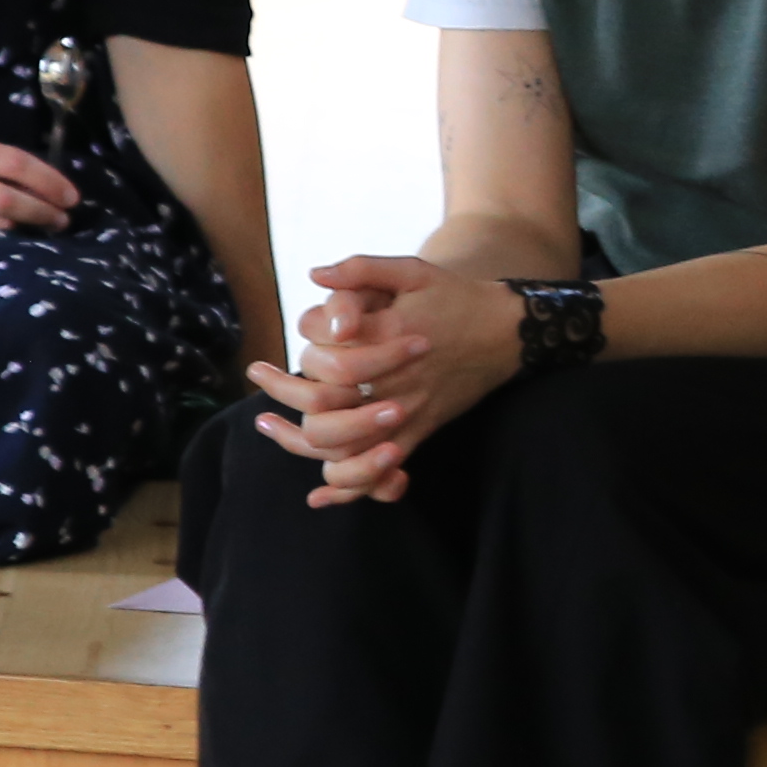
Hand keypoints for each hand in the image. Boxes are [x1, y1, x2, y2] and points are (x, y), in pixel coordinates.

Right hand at [0, 133, 76, 246]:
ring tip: (48, 229)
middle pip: (6, 195)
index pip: (12, 161)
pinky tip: (19, 245)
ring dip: (29, 228)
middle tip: (65, 219)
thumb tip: (52, 185)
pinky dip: (5, 244)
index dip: (48, 179)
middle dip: (44, 208)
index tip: (72, 196)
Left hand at [243, 254, 530, 506]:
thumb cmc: (455, 298)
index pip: (328, 362)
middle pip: (326, 409)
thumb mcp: (412, 271)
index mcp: (389, 342)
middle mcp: (395, 384)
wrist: (507, 332)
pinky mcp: (419, 433)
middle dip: (285, 394)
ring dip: (300, 443)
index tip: (283, 347)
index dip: (302, 355)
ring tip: (268, 424)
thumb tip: (314, 274)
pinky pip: (379, 474)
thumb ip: (361, 270)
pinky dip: (348, 490)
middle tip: (259, 375)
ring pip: (345, 448)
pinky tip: (317, 495)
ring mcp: (408, 414)